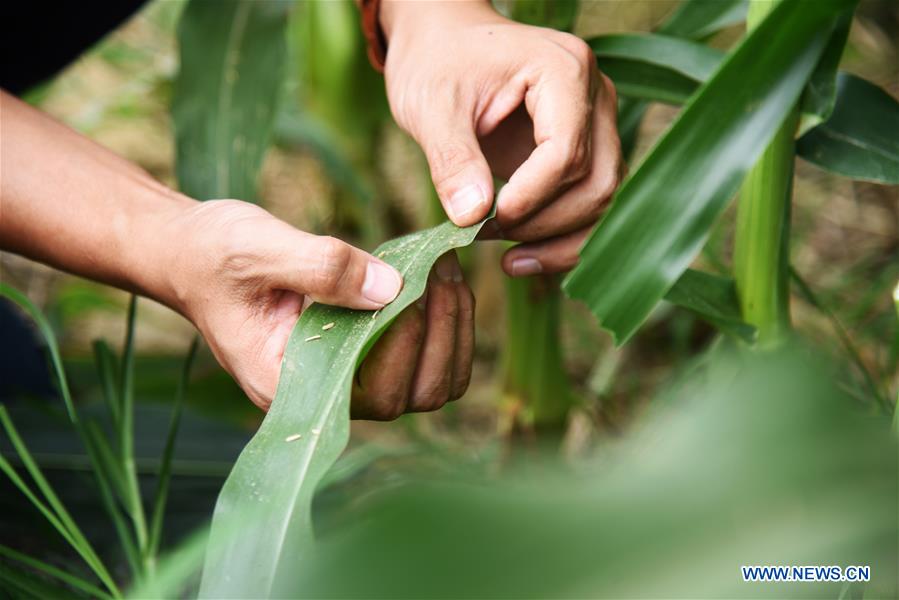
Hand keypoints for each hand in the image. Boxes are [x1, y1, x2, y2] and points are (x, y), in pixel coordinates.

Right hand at [167, 200, 471, 415]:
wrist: (192, 254)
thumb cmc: (213, 253)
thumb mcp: (258, 249)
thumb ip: (321, 268)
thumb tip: (392, 289)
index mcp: (287, 383)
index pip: (373, 392)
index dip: (408, 345)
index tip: (422, 286)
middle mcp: (321, 392)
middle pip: (411, 395)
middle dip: (439, 336)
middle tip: (444, 273)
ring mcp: (344, 376)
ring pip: (426, 382)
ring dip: (449, 332)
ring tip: (446, 273)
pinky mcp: (359, 354)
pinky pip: (420, 359)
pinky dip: (442, 326)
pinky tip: (439, 283)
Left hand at [381, 0, 621, 275]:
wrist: (444, 42)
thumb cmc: (436, 62)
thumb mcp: (431, 106)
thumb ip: (452, 159)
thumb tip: (472, 217)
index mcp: (563, 70)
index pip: (566, 152)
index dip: (530, 198)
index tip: (484, 221)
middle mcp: (594, 96)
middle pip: (597, 183)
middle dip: (544, 224)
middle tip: (486, 237)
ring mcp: (597, 124)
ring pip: (603, 200)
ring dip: (559, 240)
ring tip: (507, 260)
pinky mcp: (586, 151)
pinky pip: (590, 204)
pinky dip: (562, 238)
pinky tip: (522, 256)